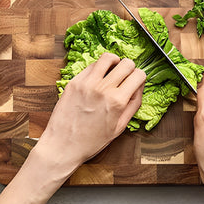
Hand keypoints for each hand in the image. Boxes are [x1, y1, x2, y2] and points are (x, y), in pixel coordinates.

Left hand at [38, 53, 145, 168]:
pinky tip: (98, 77)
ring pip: (108, 57)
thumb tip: (139, 86)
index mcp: (117, 102)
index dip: (140, 77)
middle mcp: (103, 89)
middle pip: (126, 63)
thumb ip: (133, 104)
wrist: (63, 146)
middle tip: (126, 75)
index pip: (138, 75)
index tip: (136, 81)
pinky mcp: (74, 82)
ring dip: (114, 61)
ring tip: (113, 70)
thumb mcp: (120, 127)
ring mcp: (87, 83)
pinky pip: (91, 65)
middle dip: (130, 68)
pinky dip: (98, 68)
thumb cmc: (91, 141)